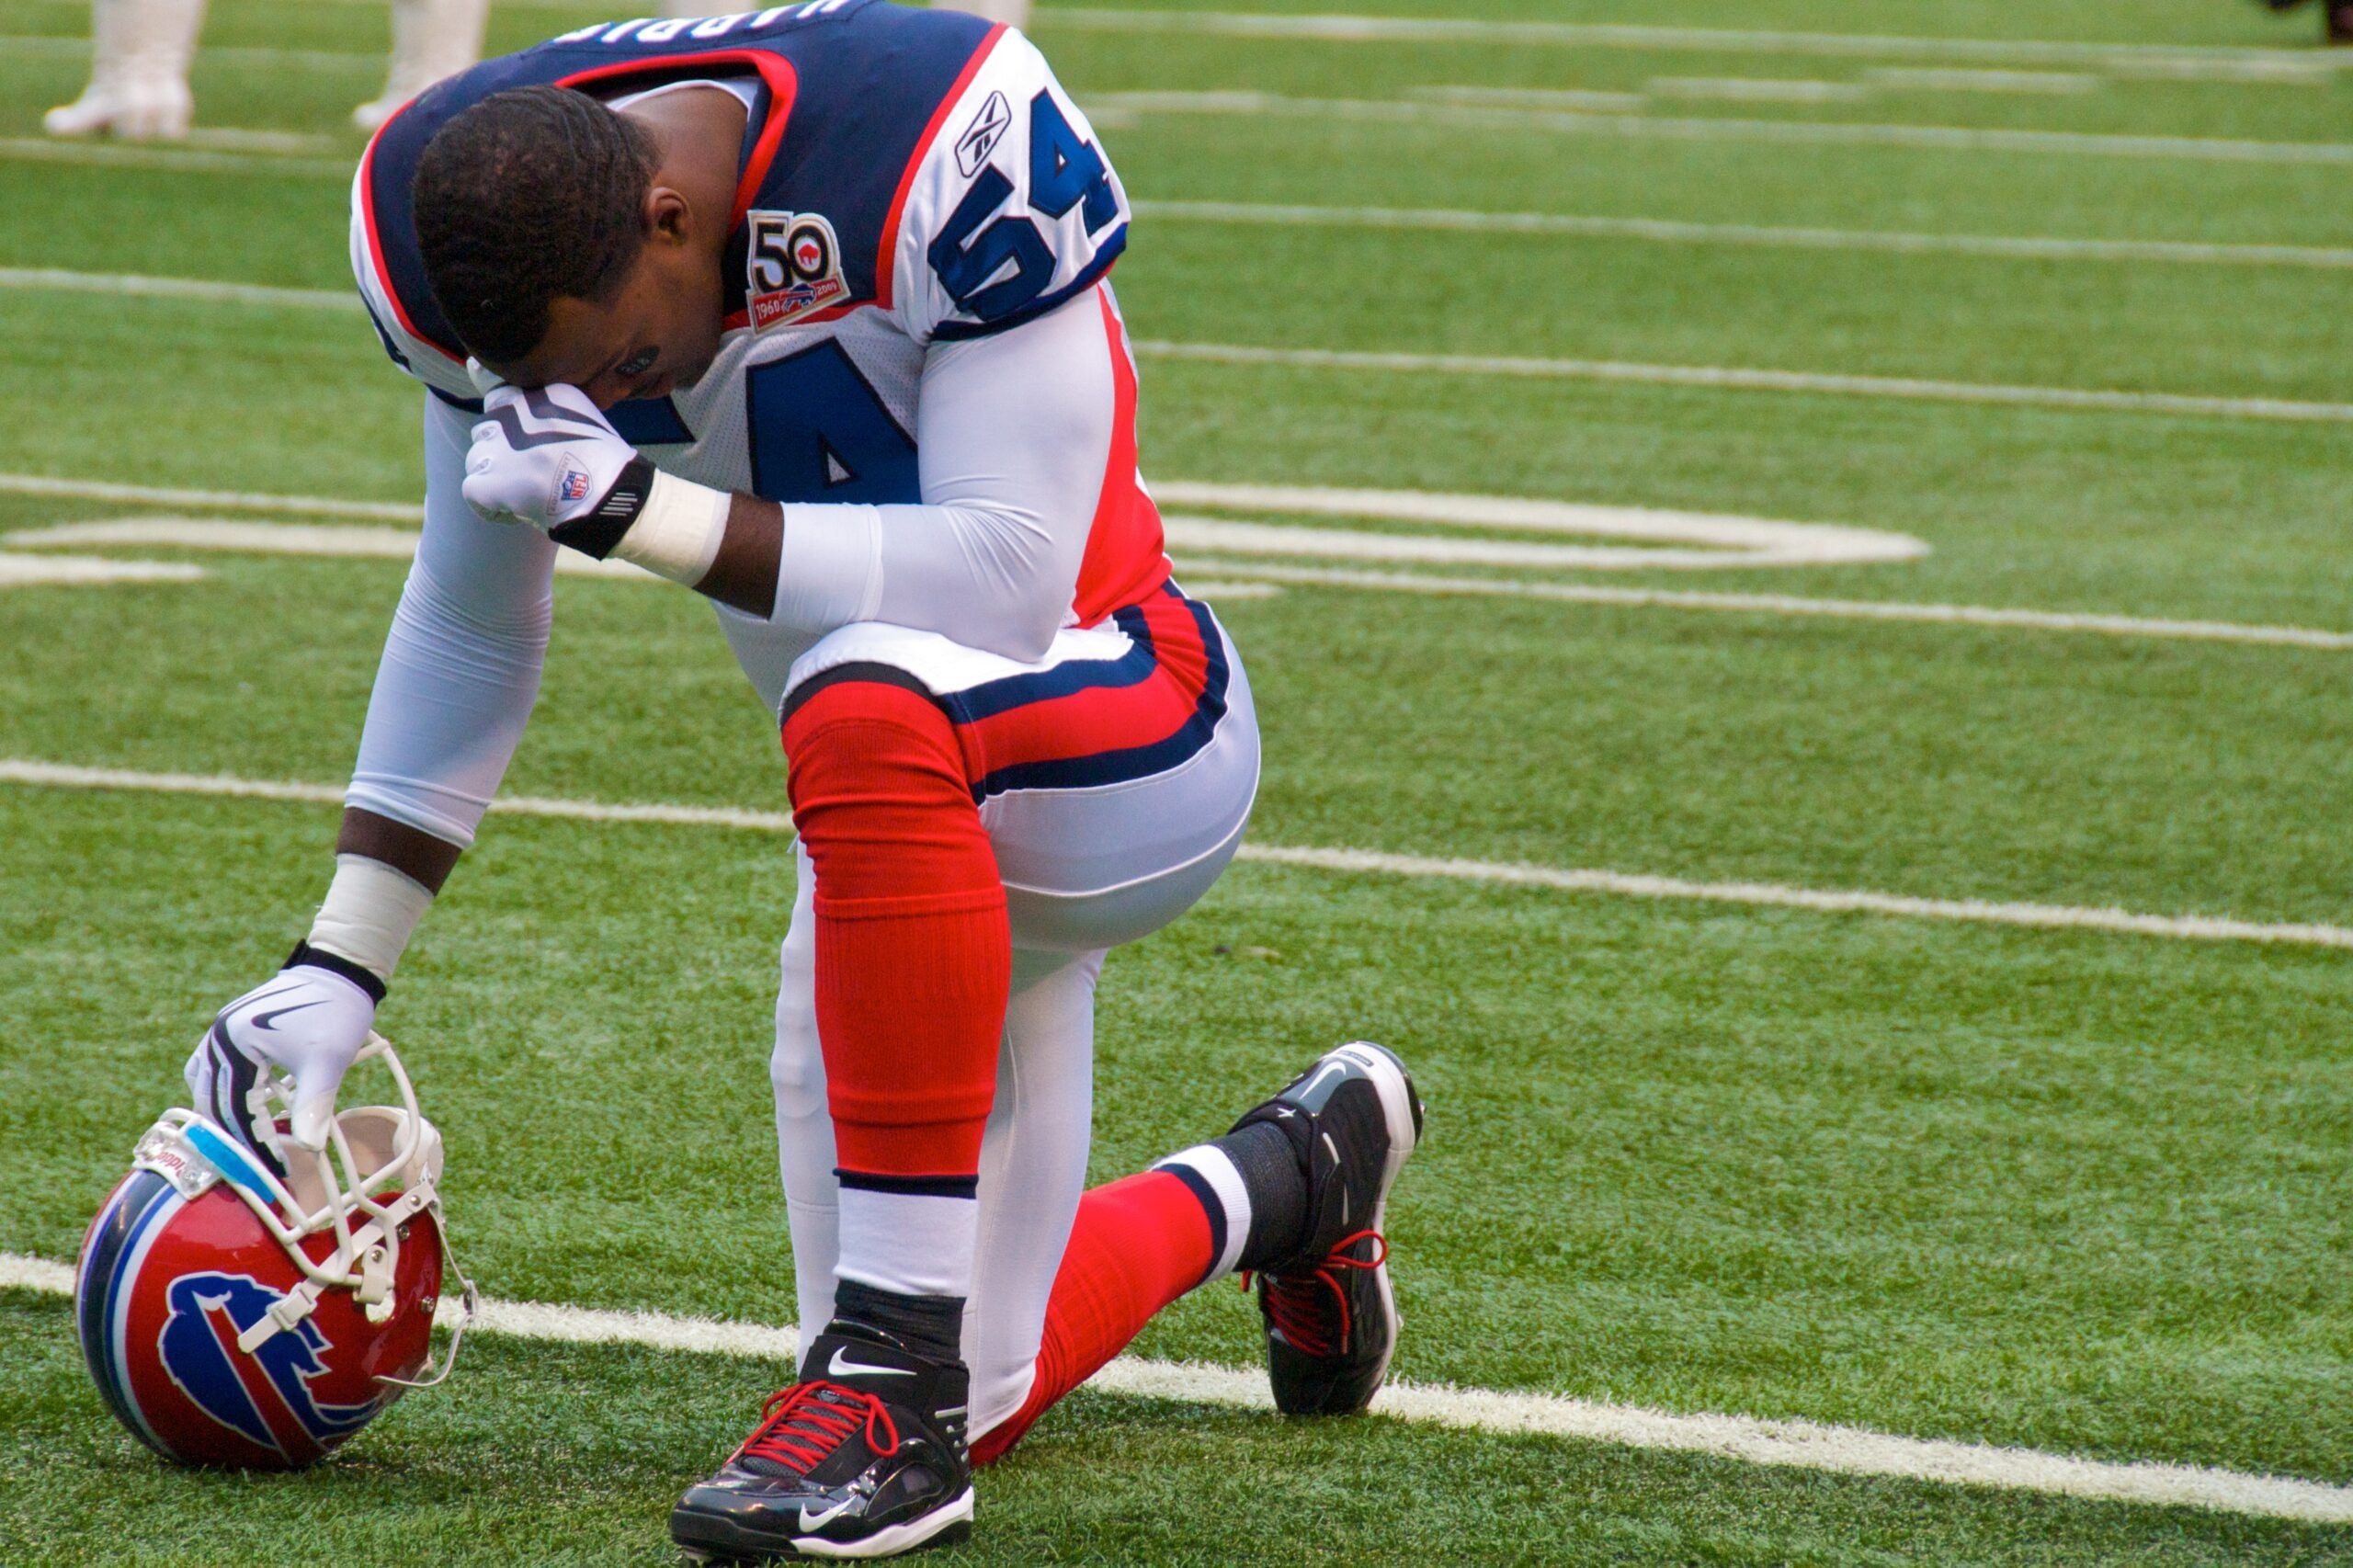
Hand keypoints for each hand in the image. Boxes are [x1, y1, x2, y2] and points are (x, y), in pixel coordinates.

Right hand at [185, 964, 377, 1160]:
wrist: (340, 972)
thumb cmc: (336, 1012)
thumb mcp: (328, 1062)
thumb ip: (313, 1105)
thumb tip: (309, 1148)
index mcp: (234, 1045)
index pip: (236, 1109)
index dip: (254, 1144)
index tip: (273, 1170)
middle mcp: (218, 1038)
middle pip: (214, 1102)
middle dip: (234, 1137)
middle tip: (255, 1167)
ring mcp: (220, 1032)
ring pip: (208, 1087)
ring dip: (227, 1116)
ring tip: (250, 1144)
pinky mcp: (231, 1031)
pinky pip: (215, 1070)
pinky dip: (228, 1093)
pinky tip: (251, 1109)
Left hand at [461, 383, 642, 534]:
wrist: (608, 497)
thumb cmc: (606, 467)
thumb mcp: (586, 418)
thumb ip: (553, 410)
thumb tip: (516, 405)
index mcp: (543, 392)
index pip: (499, 390)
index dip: (505, 415)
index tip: (516, 434)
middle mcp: (514, 411)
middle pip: (487, 429)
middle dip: (502, 450)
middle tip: (532, 471)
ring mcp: (496, 446)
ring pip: (477, 460)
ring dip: (497, 477)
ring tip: (528, 492)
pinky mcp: (486, 479)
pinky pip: (473, 490)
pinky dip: (492, 506)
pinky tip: (520, 510)